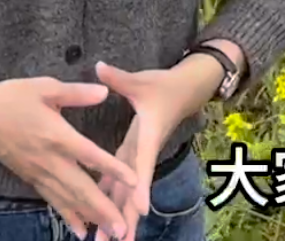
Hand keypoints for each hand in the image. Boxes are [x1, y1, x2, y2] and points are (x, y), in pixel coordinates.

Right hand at [0, 77, 139, 239]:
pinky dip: (68, 216)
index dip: (112, 168)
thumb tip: (105, 91)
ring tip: (110, 234)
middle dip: (103, 209)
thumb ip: (76, 93)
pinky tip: (82, 231)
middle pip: (80, 188)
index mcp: (56, 135)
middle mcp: (49, 159)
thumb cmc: (11, 97)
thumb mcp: (45, 87)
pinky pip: (53, 200)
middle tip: (122, 228)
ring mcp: (39, 172)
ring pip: (68, 200)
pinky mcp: (31, 179)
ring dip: (90, 218)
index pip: (89, 155)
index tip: (134, 181)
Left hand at [95, 57, 223, 224]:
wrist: (186, 90)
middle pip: (135, 190)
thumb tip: (99, 67)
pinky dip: (111, 201)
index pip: (143, 164)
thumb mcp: (142, 80)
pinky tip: (97, 217)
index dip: (141, 187)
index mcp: (147, 136)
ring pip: (127, 192)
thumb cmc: (165, 85)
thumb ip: (119, 78)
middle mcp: (144, 152)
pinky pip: (120, 184)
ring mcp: (138, 156)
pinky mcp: (134, 155)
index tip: (140, 211)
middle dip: (126, 218)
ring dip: (118, 217)